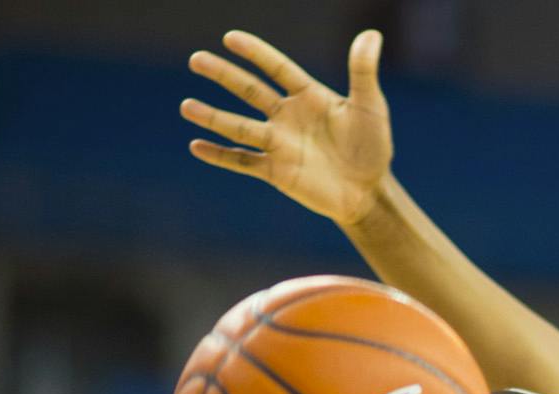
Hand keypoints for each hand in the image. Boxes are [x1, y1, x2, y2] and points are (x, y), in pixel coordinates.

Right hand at [183, 28, 392, 229]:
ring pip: (240, 127)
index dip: (255, 53)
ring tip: (186, 107)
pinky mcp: (277, 171)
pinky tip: (197, 146)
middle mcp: (287, 116)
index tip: (230, 39)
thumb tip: (371, 34)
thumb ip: (363, 71)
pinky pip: (244, 161)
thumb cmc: (372, 147)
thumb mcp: (370, 106)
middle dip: (224, 76)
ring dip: (213, 118)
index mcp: (308, 95)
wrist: (368, 193)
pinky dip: (220, 156)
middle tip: (197, 59)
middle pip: (249, 91)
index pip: (276, 67)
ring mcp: (279, 143)